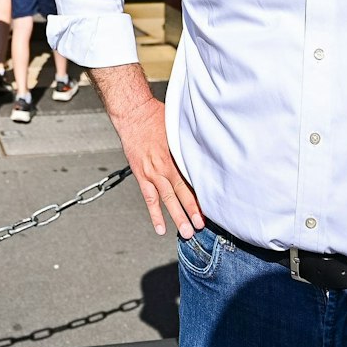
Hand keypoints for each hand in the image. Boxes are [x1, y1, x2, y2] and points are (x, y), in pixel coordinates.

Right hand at [109, 96, 203, 238]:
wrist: (133, 114)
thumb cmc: (157, 116)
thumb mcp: (179, 126)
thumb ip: (190, 142)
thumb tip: (207, 149)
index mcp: (177, 154)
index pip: (193, 179)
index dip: (203, 194)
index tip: (213, 207)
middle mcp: (165, 166)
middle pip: (182, 192)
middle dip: (193, 211)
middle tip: (201, 227)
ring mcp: (152, 173)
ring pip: (167, 199)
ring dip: (177, 216)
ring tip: (186, 233)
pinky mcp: (141, 175)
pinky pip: (149, 198)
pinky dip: (155, 214)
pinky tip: (161, 228)